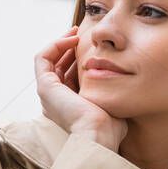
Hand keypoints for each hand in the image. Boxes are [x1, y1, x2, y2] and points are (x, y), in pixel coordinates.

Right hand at [35, 25, 127, 150]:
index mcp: (69, 105)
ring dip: (61, 43)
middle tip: (81, 34)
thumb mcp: (112, 105)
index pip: (69, 76)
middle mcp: (55, 99)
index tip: (91, 46)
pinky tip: (72, 39)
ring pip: (48, 60)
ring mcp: (47, 93)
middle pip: (57, 66)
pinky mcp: (45, 86)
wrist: (98, 135)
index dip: (77, 59)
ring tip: (76, 32)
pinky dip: (55, 45)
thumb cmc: (109, 127)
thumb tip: (125, 87)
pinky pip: (42, 58)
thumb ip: (112, 95)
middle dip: (68, 48)